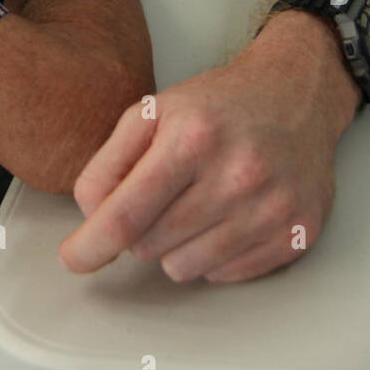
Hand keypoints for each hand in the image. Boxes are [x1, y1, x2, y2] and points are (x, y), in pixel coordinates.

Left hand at [58, 27, 342, 283]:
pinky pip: (225, 275)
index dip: (92, 244)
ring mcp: (272, 209)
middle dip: (141, 226)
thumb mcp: (154, 111)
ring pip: (184, 268)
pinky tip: (230, 213)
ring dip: (178, 244)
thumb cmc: (217, 104)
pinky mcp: (297, 234)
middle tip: (164, 191)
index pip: (127, 214)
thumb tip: (90, 215)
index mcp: (192, 138)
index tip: (72, 258)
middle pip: (150, 244)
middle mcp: (237, 175)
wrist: (296, 94)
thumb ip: (111, 160)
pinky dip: (216, 253)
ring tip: (199, 200)